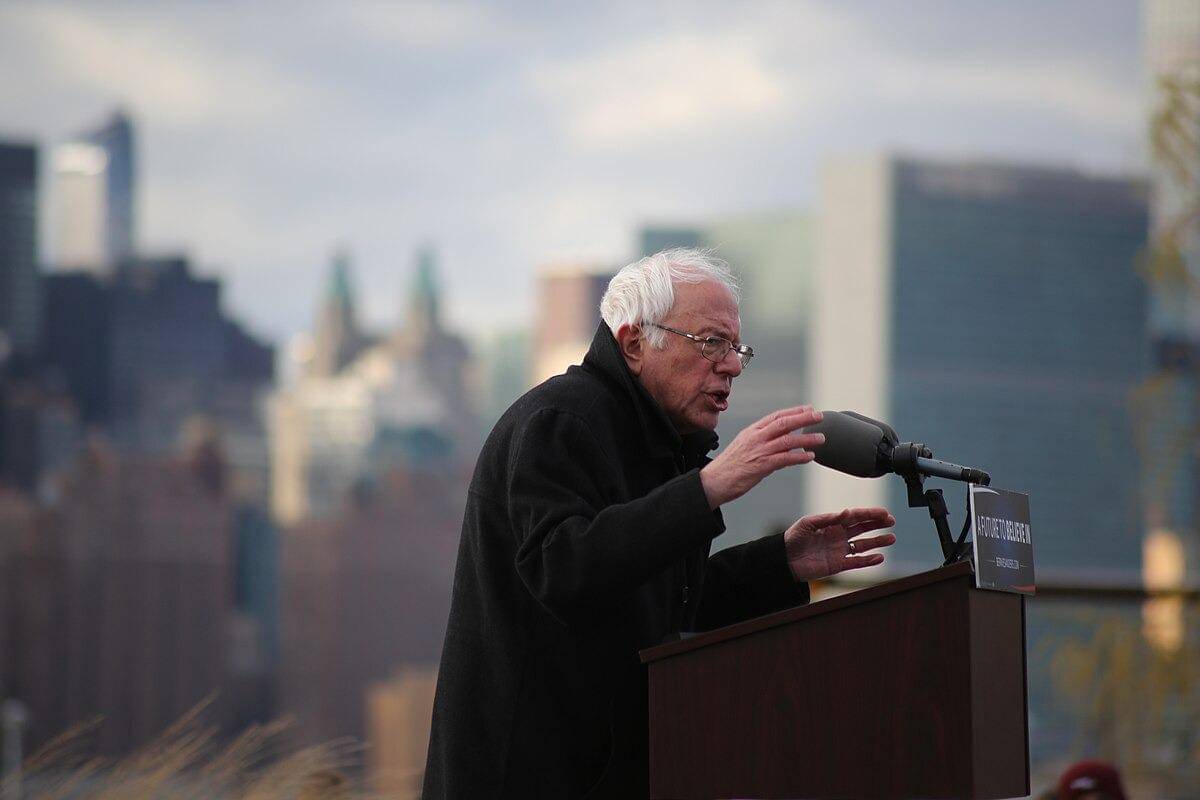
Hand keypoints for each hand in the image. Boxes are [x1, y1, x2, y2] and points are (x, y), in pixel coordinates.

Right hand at [699, 406, 824, 508]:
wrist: (713, 481)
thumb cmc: (729, 468)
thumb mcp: (744, 448)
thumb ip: (762, 443)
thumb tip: (783, 445)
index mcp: (751, 431)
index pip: (776, 416)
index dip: (794, 411)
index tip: (809, 409)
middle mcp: (756, 438)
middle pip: (784, 423)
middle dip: (804, 418)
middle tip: (820, 416)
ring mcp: (759, 451)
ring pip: (788, 440)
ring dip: (807, 439)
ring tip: (821, 438)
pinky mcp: (761, 465)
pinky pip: (785, 459)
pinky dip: (799, 457)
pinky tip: (810, 457)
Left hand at [784, 507, 895, 581]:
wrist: (784, 560)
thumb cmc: (793, 538)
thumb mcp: (809, 523)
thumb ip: (829, 518)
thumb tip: (847, 511)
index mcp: (832, 523)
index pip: (855, 516)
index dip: (869, 514)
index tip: (883, 513)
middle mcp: (838, 536)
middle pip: (862, 528)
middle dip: (877, 524)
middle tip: (891, 521)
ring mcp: (839, 550)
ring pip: (863, 545)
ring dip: (877, 542)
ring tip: (891, 538)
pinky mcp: (838, 565)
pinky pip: (856, 562)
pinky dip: (868, 560)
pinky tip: (880, 557)